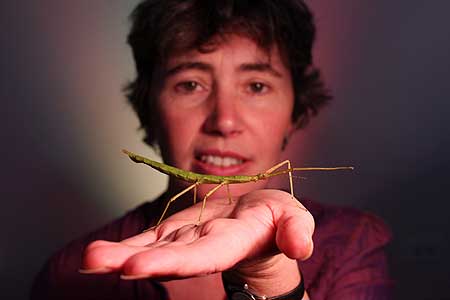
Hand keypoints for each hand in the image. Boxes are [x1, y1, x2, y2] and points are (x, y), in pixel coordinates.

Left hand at [81, 189, 313, 287]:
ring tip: (90, 259)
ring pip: (152, 250)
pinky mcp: (174, 233)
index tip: (139, 266)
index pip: (205, 254)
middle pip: (171, 256)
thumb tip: (299, 246)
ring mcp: (186, 240)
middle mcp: (204, 247)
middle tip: (98, 263)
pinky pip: (146, 240)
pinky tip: (97, 255)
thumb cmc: (278, 220)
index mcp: (234, 242)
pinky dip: (122, 247)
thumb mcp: (294, 219)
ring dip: (119, 256)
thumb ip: (296, 229)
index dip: (176, 261)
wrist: (258, 224)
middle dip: (138, 261)